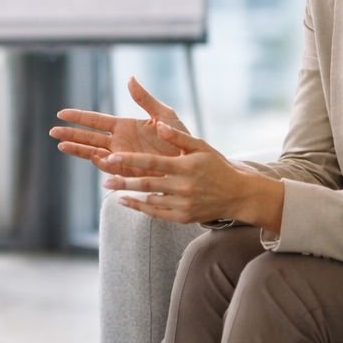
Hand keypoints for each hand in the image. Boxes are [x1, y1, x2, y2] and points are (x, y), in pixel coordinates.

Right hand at [50, 77, 191, 168]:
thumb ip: (145, 99)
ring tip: (61, 145)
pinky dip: (101, 163)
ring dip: (78, 149)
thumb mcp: (164, 114)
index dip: (79, 117)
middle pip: (89, 137)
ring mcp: (122, 158)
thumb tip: (130, 78)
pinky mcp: (129, 172)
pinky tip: (92, 156)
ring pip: (94, 153)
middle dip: (71, 134)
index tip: (61, 113)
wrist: (192, 162)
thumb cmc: (180, 138)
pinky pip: (111, 168)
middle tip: (53, 131)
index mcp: (124, 126)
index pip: (96, 120)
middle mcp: (119, 142)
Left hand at [99, 122, 284, 231]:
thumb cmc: (217, 167)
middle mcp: (183, 186)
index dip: (130, 160)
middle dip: (123, 181)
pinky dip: (140, 208)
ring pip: (150, 200)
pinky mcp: (183, 217)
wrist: (238, 195)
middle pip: (147, 184)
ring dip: (128, 194)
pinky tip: (126, 201)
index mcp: (185, 166)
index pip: (152, 163)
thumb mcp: (201, 147)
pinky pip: (157, 214)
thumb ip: (178, 138)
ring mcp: (183, 204)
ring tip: (110, 187)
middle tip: (104, 179)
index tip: (111, 157)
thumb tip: (159, 125)